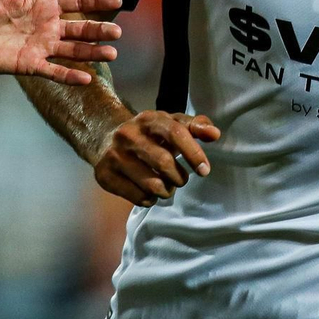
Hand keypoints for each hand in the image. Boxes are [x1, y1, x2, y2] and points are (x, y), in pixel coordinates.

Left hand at [0, 0, 122, 84]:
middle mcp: (47, 26)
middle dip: (100, 30)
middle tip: (117, 32)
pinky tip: (86, 78)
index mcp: (44, 4)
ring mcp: (40, 46)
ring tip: (111, 53)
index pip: (78, 1)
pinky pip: (54, 71)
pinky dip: (70, 76)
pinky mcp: (29, 64)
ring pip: (73, 50)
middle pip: (81, 28)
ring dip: (92, 52)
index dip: (97, 0)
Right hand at [94, 111, 220, 206]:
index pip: (175, 133)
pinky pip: (138, 197)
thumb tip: (215, 134)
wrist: (104, 137)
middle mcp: (128, 135)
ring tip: (165, 185)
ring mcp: (114, 156)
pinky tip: (147, 189)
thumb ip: (195, 126)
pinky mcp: (105, 175)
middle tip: (180, 178)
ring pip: (152, 185)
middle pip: (164, 163)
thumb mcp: (169, 124)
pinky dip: (149, 199)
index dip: (193, 153)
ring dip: (166, 191)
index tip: (205, 170)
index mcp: (148, 119)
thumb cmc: (148, 134)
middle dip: (179, 177)